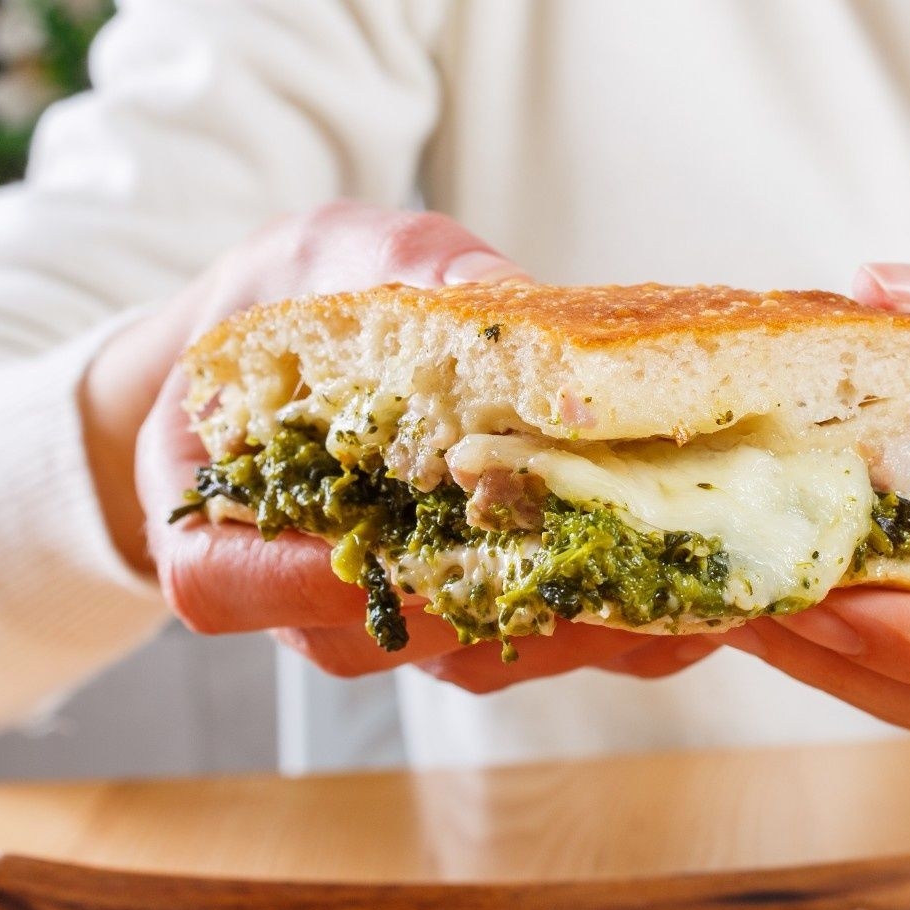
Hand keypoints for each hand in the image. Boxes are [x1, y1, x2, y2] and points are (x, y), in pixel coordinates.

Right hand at [130, 202, 717, 689]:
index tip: (382, 558)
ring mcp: (392, 604)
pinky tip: (689, 608)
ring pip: (462, 652)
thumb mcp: (335, 256)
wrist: (320, 342)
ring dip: (559, 632)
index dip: (290, 586)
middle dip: (478, 608)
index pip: (223, 583)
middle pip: (366, 635)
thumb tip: (499, 294)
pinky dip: (604, 629)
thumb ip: (393, 274)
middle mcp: (302, 581)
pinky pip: (527, 640)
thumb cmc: (304, 297)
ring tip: (663, 598)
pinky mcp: (470, 606)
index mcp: (220, 507)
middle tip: (574, 581)